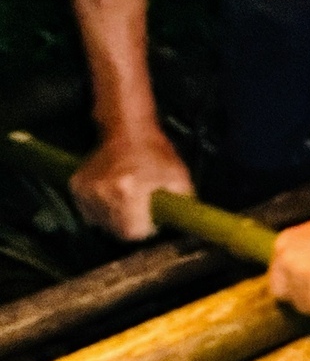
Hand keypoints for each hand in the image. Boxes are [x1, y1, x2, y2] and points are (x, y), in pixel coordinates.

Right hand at [69, 127, 192, 240]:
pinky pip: (89, 212)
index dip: (146, 228)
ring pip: (101, 223)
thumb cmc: (154, 152)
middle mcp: (103, 194)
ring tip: (128, 198)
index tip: (152, 219)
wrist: (128, 129)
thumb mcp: (178, 177)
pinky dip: (101, 209)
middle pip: (116, 230)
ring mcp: (86, 191)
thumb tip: (182, 223)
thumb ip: (182, 204)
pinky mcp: (76, 187)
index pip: (132, 232)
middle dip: (131, 225)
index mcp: (128, 192)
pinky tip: (113, 195)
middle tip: (142, 209)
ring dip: (115, 218)